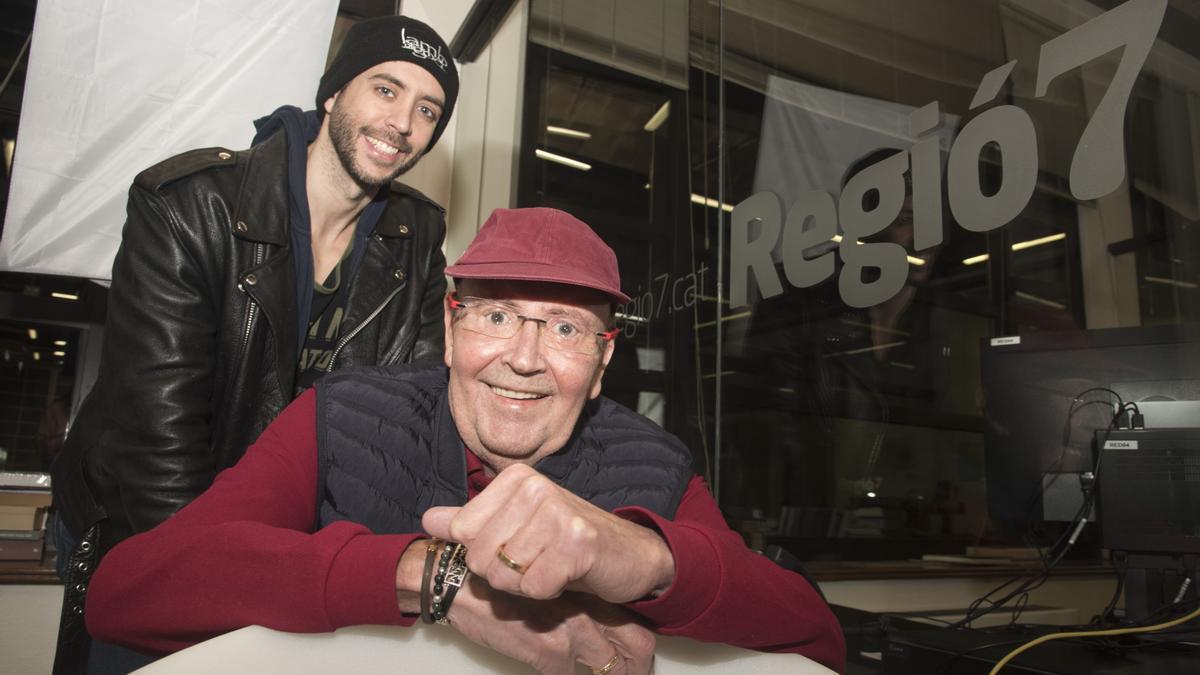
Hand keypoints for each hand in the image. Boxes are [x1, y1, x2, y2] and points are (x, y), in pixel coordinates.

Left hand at [422, 464, 674, 602]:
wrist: (629, 554)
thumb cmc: (568, 540)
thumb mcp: (516, 525)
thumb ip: (470, 522)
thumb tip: (429, 520)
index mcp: (516, 478)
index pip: (462, 530)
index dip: (483, 551)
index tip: (515, 545)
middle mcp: (536, 487)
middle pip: (480, 556)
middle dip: (503, 573)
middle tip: (535, 561)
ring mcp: (559, 513)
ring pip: (505, 575)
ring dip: (526, 584)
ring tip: (551, 567)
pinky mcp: (579, 544)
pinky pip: (534, 587)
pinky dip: (548, 592)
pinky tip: (566, 576)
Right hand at [448, 577, 654, 674]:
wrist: (459, 582)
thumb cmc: (496, 583)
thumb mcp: (540, 585)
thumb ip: (566, 602)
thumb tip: (584, 627)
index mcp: (585, 591)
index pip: (632, 621)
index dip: (638, 647)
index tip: (636, 662)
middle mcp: (584, 608)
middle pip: (636, 643)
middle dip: (636, 667)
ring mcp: (569, 630)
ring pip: (608, 664)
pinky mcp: (547, 650)